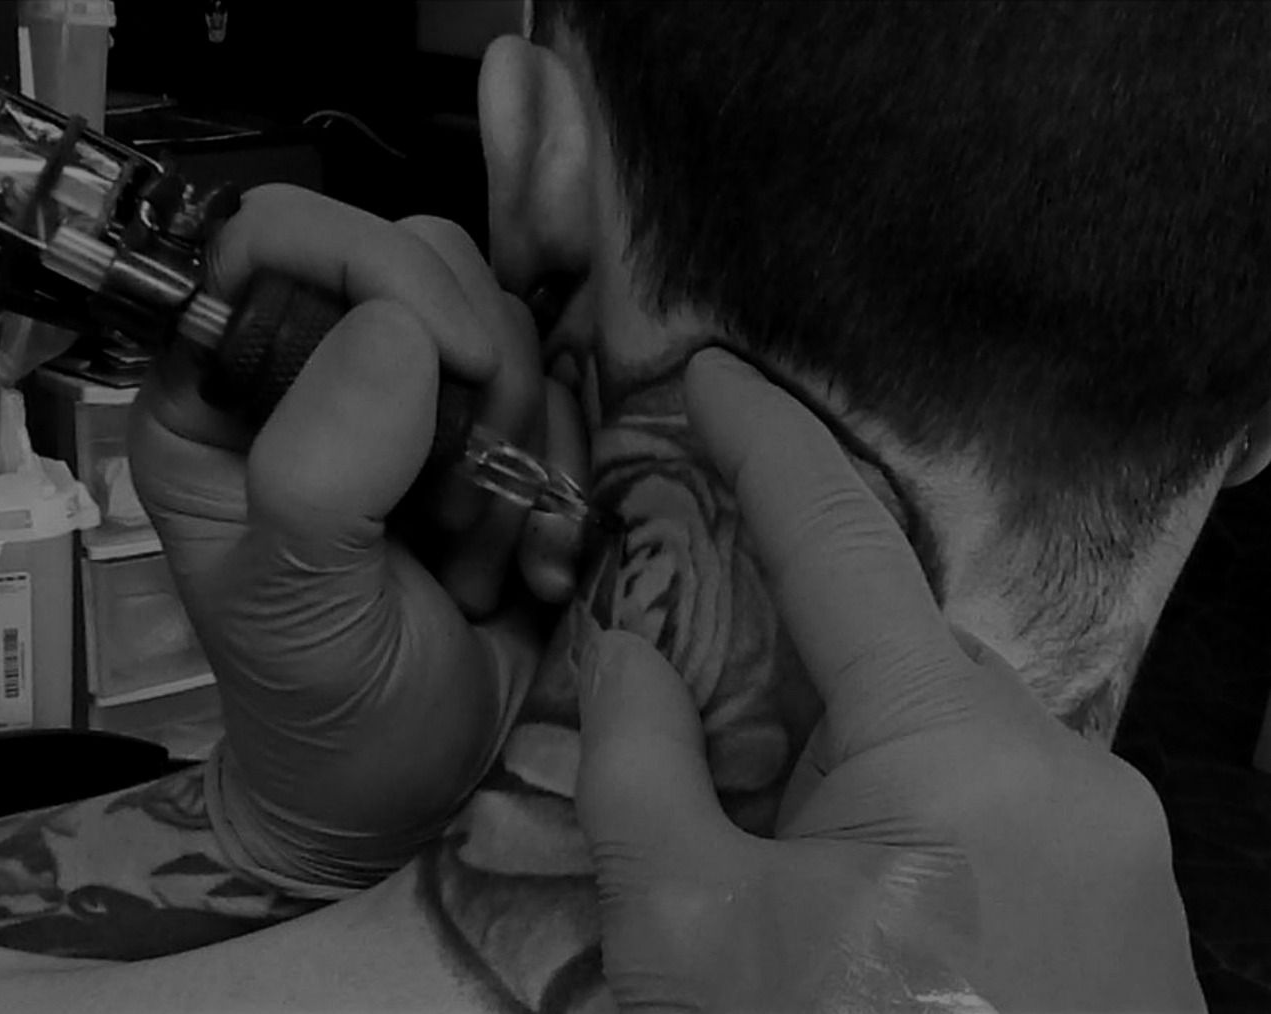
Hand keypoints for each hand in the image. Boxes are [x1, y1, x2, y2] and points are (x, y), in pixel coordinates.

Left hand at [127, 185, 588, 887]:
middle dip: (473, 389)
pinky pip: (559, 396)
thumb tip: (398, 327)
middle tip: (454, 513)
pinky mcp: (493, 438)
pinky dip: (563, 480)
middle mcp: (313, 374)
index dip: (377, 271)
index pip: (279, 237)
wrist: (420, 785)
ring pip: (504, 327)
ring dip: (517, 454)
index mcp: (218, 394)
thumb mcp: (299, 607)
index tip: (462, 366)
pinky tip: (532, 565)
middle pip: (420, 264)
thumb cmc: (329, 711)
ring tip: (478, 562)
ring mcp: (414, 403)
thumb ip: (322, 468)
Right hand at [575, 348, 1204, 1012]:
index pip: (837, 536)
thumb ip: (640, 767)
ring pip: (933, 719)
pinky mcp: (1117, 876)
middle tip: (688, 693)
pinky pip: (987, 781)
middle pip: (883, 643)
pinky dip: (899, 791)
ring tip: (766, 834)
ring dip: (837, 741)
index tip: (713, 375)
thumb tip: (629, 656)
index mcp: (948, 750)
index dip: (763, 438)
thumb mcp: (689, 936)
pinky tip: (845, 873)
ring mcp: (1105, 820)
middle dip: (779, 648)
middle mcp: (1055, 759)